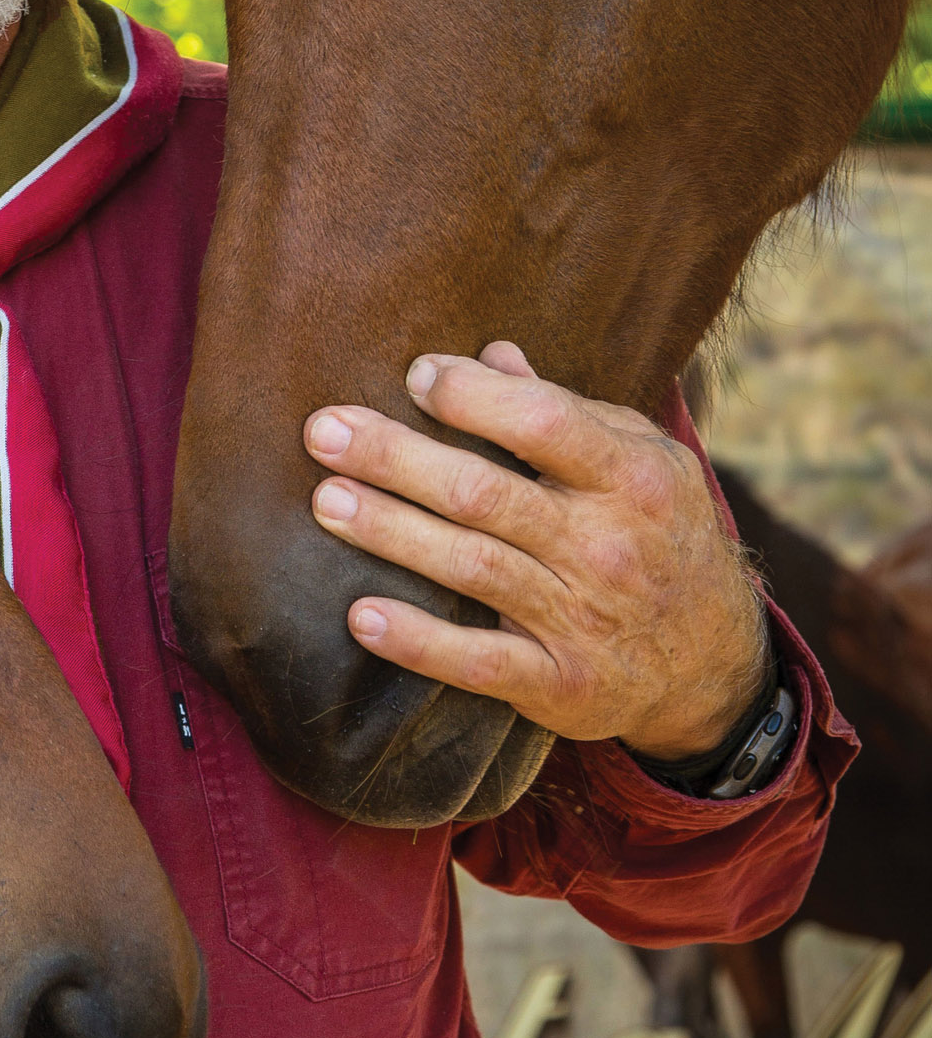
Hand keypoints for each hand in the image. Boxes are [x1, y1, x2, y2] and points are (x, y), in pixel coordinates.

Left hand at [303, 343, 769, 760]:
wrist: (716, 663)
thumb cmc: (657, 533)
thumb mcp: (638, 460)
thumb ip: (564, 410)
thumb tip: (489, 353)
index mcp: (631, 477)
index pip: (543, 423)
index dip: (472, 397)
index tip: (416, 376)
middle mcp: (608, 547)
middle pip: (485, 494)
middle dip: (395, 458)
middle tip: (322, 431)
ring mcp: (583, 619)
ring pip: (472, 567)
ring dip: (390, 531)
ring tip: (326, 501)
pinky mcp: (561, 684)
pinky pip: (479, 663)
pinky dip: (419, 641)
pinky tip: (362, 616)